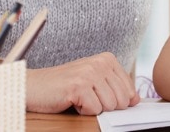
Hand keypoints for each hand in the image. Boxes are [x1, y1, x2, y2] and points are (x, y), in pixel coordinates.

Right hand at [25, 52, 139, 114]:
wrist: (33, 86)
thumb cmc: (63, 86)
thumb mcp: (94, 82)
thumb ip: (116, 88)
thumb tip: (136, 99)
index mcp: (107, 59)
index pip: (129, 91)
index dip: (115, 101)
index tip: (97, 94)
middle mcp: (100, 62)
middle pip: (121, 100)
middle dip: (104, 106)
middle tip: (86, 97)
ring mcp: (90, 73)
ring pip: (109, 106)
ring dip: (92, 108)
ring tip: (78, 97)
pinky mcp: (79, 86)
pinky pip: (94, 110)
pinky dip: (82, 111)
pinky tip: (71, 100)